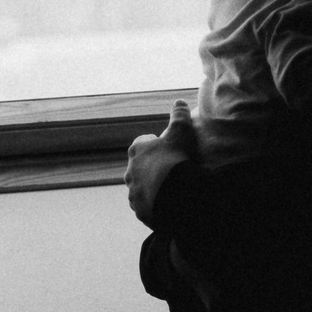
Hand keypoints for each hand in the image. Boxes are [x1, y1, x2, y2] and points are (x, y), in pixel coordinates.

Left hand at [125, 100, 196, 224]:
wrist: (173, 193)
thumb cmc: (175, 158)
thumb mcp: (180, 131)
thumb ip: (179, 115)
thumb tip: (178, 101)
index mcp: (137, 151)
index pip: (141, 144)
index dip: (153, 144)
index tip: (165, 148)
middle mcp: (130, 172)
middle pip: (139, 168)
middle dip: (150, 168)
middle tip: (169, 170)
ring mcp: (133, 193)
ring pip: (140, 189)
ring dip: (151, 189)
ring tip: (168, 190)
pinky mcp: (139, 210)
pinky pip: (145, 207)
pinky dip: (154, 205)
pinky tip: (167, 205)